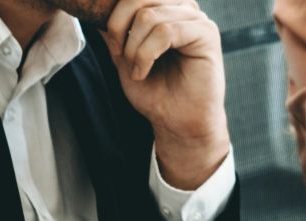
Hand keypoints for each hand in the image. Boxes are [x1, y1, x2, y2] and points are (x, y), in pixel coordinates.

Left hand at [103, 0, 229, 188]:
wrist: (178, 123)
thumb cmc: (156, 94)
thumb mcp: (125, 57)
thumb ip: (115, 31)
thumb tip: (98, 6)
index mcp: (166, 10)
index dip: (114, 17)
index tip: (113, 48)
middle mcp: (182, 9)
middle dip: (120, 28)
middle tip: (119, 56)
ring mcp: (196, 19)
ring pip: (150, 15)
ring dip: (134, 48)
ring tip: (136, 70)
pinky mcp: (207, 34)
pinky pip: (166, 31)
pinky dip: (147, 53)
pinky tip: (143, 72)